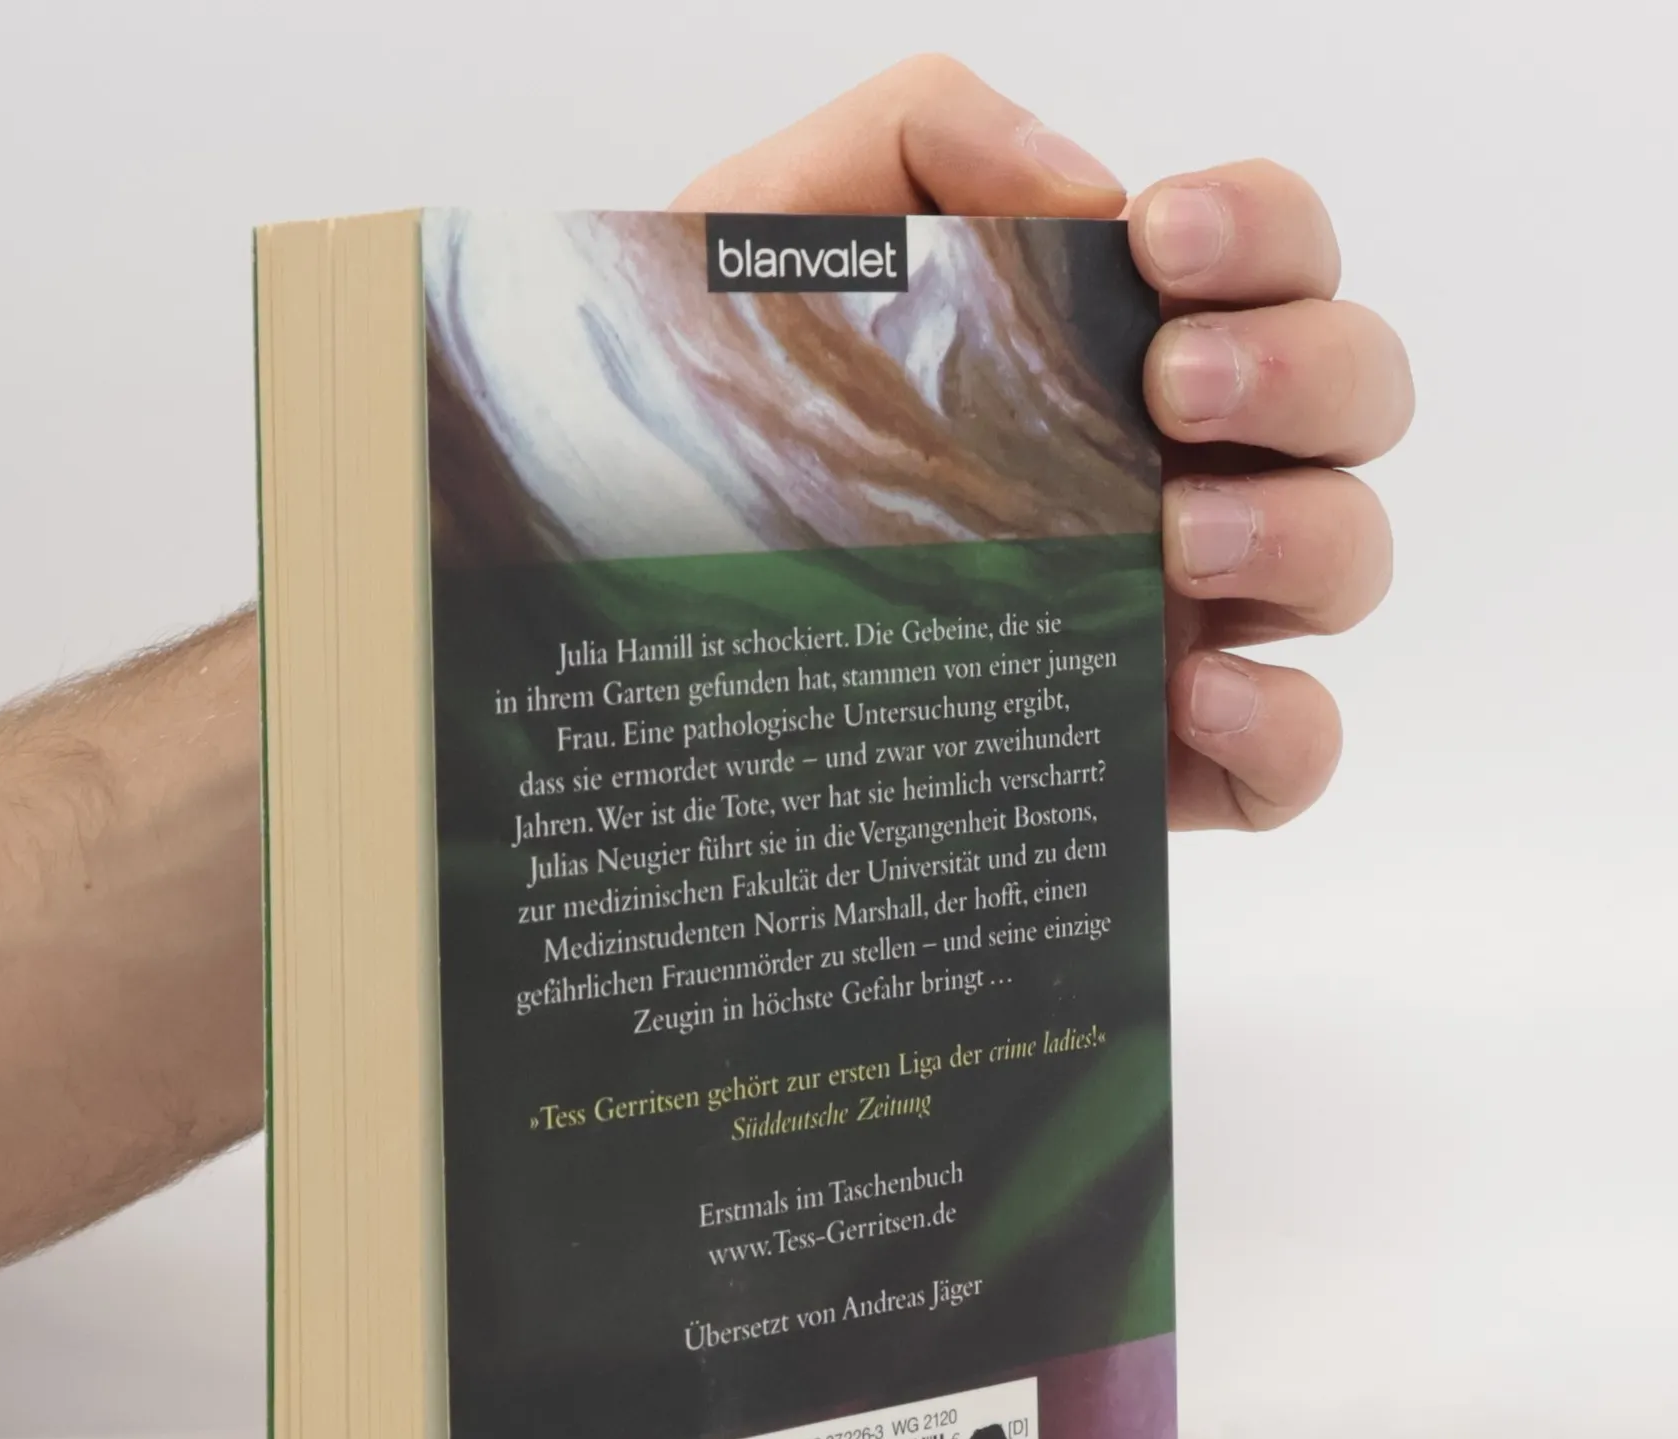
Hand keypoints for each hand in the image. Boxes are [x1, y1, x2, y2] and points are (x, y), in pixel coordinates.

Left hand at [674, 56, 1413, 830]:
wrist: (626, 618)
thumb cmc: (699, 424)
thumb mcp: (765, 231)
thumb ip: (918, 135)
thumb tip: (1088, 188)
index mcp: (1102, 351)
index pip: (1270, 256)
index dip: (1265, 231)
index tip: (1160, 246)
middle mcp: (1163, 473)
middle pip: (1355, 396)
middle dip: (1302, 371)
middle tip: (1172, 391)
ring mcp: (1167, 619)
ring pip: (1348, 560)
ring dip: (1304, 531)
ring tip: (1172, 543)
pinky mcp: (1144, 760)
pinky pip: (1291, 756)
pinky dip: (1288, 724)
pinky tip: (1190, 698)